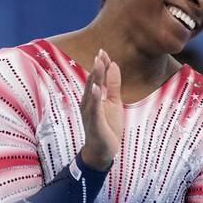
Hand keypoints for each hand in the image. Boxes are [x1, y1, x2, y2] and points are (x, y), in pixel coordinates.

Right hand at [78, 48, 123, 170]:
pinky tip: (97, 88)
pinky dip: (95, 98)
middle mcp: (88, 103)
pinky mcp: (95, 123)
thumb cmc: (107, 126)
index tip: (103, 51)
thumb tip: (114, 65)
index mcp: (93, 97)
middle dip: (97, 67)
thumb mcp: (114, 102)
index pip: (96, 78)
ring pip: (91, 92)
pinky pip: (94, 109)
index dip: (101, 65)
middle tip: (100, 52)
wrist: (102, 151)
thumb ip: (113, 85)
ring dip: (95, 78)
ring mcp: (90, 113)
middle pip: (92, 82)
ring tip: (98, 63)